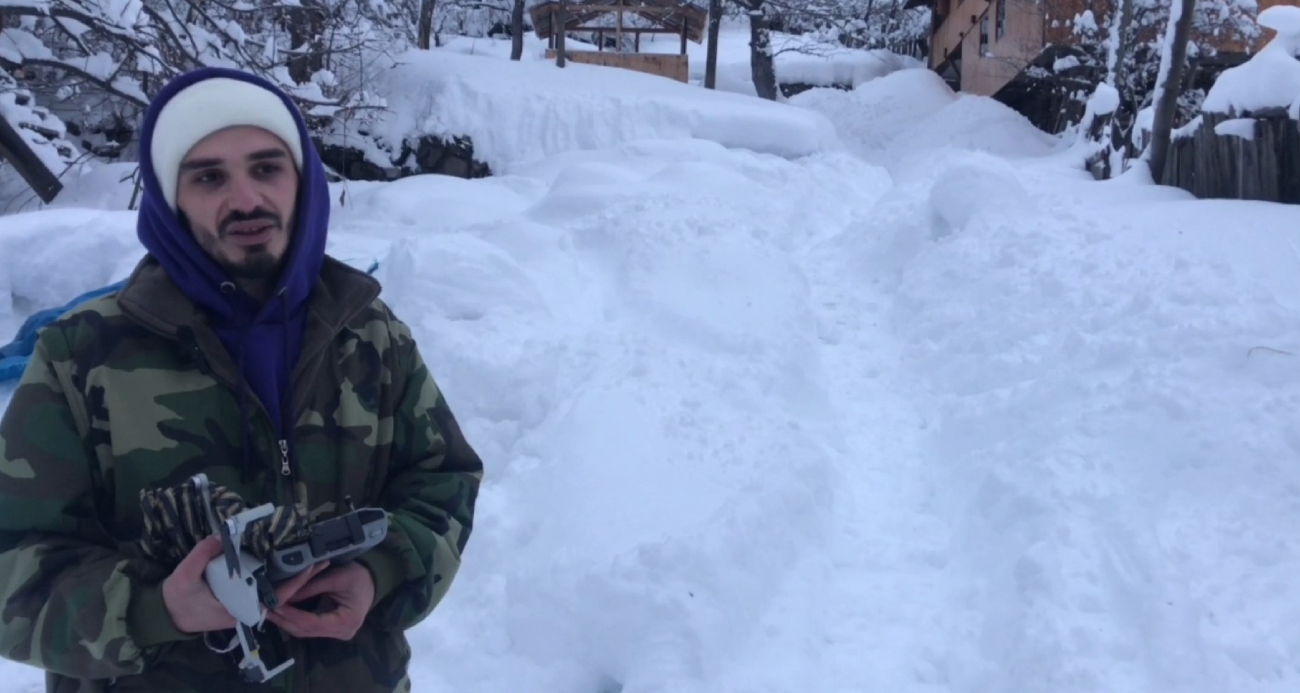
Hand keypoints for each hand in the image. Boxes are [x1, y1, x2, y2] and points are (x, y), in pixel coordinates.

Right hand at [162, 535, 326, 633]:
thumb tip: (222, 535)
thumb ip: (202, 555)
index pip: (275, 598)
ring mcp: (245, 605)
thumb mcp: (184, 575)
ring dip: (291, 575)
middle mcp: (247, 609)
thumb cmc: (177, 599)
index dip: (295, 583)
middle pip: (281, 593)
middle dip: (301, 576)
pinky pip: (263, 587)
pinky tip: (286, 559)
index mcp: (239, 608)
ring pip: (274, 590)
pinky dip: (275, 574)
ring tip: (311, 556)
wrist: (167, 615)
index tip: (311, 568)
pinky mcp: (242, 599)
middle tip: (321, 557)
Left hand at [266, 562, 374, 640]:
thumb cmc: (358, 576)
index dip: (291, 615)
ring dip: (286, 620)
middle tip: (265, 608)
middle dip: (284, 619)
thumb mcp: (335, 577)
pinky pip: (309, 627)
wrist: (374, 580)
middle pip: (305, 631)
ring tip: (269, 609)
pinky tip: (281, 611)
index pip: (312, 623)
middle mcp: (341, 633)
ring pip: (305, 631)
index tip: (275, 605)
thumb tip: (282, 596)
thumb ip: (309, 588)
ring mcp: (336, 634)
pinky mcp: (331, 629)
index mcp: (346, 622)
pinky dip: (294, 619)